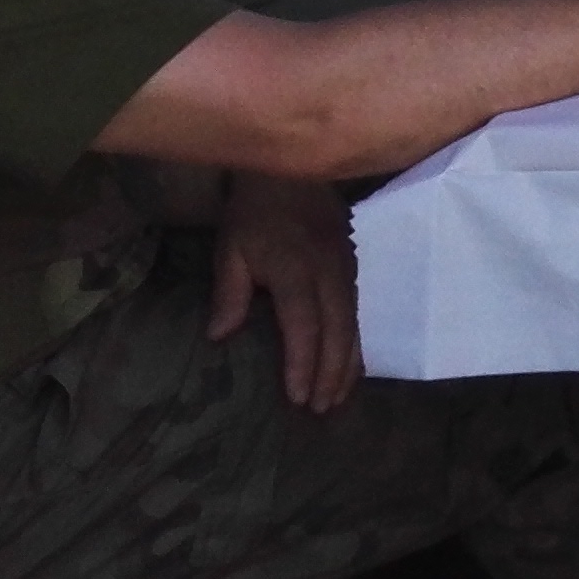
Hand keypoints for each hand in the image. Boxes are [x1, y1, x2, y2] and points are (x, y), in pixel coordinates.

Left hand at [208, 173, 363, 412]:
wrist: (289, 170)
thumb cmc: (253, 212)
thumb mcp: (231, 250)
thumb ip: (229, 293)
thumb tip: (219, 337)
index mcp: (296, 270)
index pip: (304, 327)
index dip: (303, 364)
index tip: (298, 398)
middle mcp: (329, 272)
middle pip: (338, 331)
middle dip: (331, 373)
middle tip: (321, 409)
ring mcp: (346, 267)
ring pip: (354, 323)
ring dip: (348, 362)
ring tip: (339, 395)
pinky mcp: (353, 264)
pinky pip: (359, 309)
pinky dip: (356, 341)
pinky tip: (351, 361)